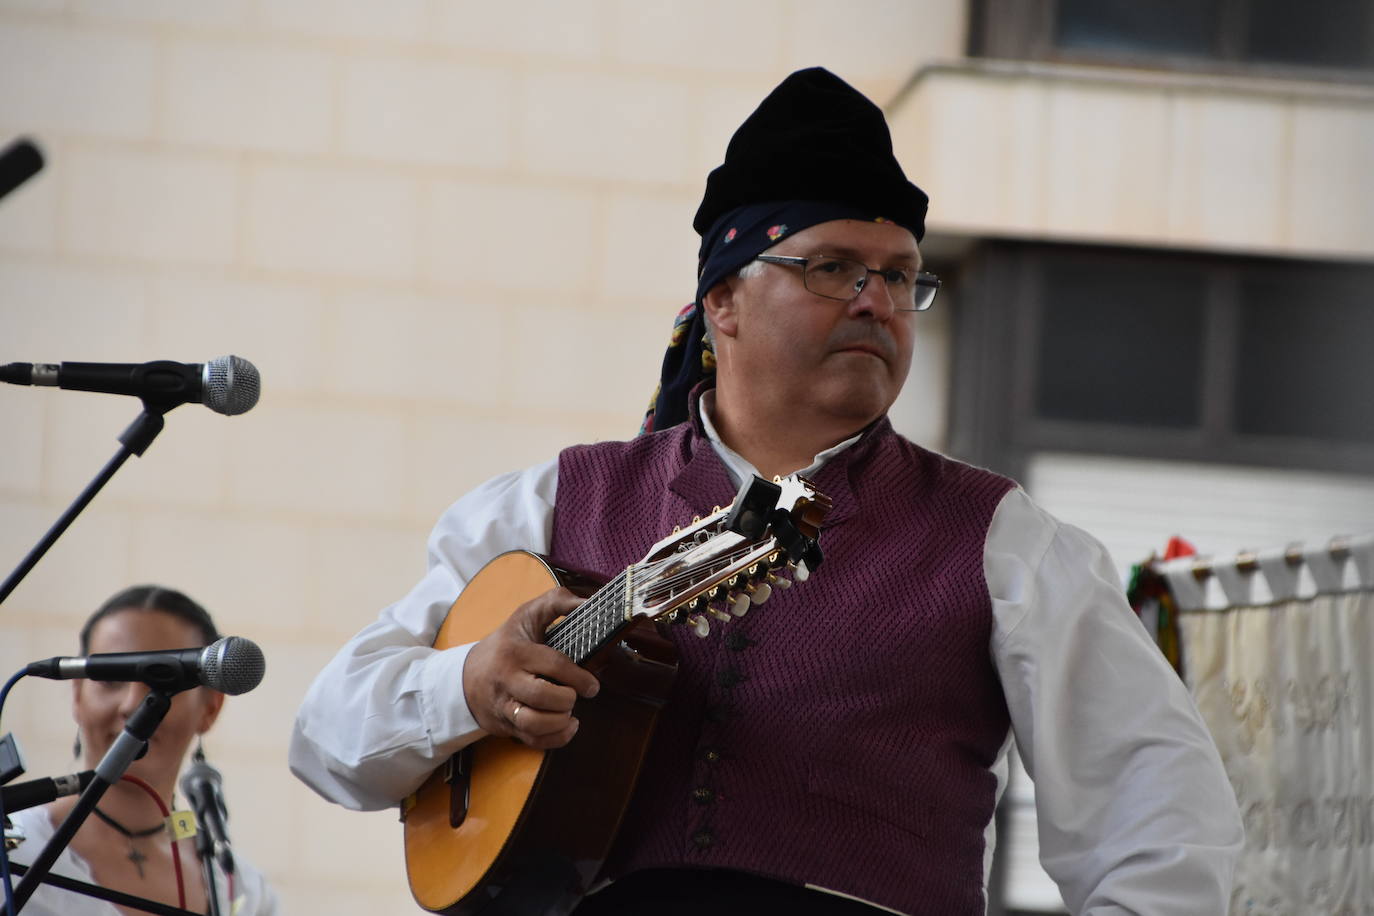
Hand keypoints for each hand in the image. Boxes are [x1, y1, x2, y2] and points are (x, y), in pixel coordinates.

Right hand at [462, 586, 599, 748]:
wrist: (465, 676)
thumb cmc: (506, 643)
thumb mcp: (526, 615)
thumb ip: (557, 602)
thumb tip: (588, 602)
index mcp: (516, 652)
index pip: (553, 665)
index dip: (578, 677)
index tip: (592, 685)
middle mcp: (508, 680)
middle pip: (542, 696)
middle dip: (567, 699)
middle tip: (575, 695)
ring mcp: (504, 705)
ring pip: (533, 723)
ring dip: (559, 721)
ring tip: (568, 711)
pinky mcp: (505, 725)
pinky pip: (531, 741)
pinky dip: (555, 739)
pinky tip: (566, 726)